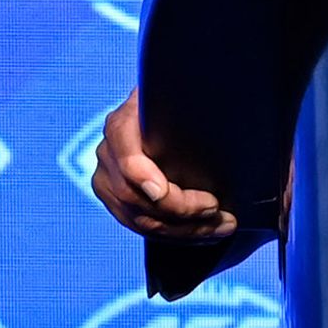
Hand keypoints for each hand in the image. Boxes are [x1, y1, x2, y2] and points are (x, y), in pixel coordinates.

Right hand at [89, 93, 236, 241]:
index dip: (142, 177)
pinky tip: (201, 232)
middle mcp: (108, 153)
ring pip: (140, 218)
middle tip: (218, 212)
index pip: (125, 156)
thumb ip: (184, 103)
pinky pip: (140, 225)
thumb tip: (215, 105)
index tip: (163, 192)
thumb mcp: (175, 95)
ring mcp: (107, 178)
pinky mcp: (114, 198)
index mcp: (122, 125)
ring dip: (183, 229)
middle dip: (180, 211)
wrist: (154, 108)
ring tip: (220, 227)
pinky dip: (173, 233)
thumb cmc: (173, 99)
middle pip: (135, 196)